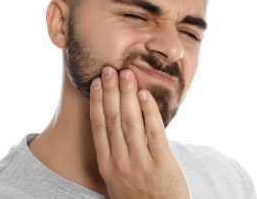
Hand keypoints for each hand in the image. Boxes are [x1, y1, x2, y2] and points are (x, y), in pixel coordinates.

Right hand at [90, 66, 189, 198]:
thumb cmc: (137, 198)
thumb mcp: (117, 181)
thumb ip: (115, 156)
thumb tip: (115, 128)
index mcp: (107, 165)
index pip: (99, 127)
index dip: (96, 102)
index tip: (95, 83)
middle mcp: (120, 162)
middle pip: (113, 120)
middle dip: (110, 92)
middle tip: (109, 70)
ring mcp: (140, 163)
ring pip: (131, 122)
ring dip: (127, 96)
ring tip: (126, 75)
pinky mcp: (162, 164)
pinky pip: (154, 133)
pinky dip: (149, 112)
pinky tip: (144, 95)